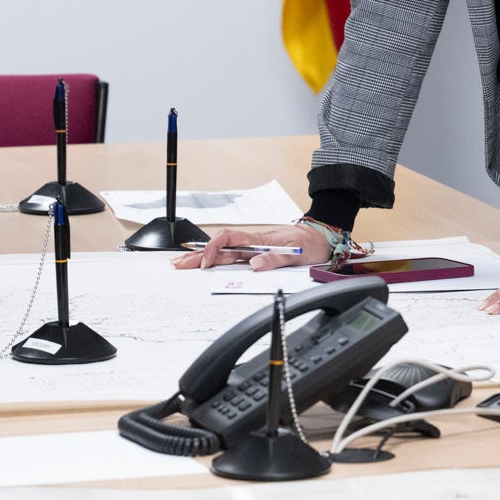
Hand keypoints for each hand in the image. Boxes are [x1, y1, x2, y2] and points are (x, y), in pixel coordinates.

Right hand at [170, 224, 328, 271]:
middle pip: (219, 247)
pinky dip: (215, 259)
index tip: (205, 264)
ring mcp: (252, 247)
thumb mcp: (297, 253)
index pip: (229, 240)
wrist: (320, 236)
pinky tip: (205, 262)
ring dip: (202, 257)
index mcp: (259, 240)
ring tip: (183, 263)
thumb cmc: (309, 243)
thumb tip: (255, 264)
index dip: (214, 250)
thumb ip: (276, 258)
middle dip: (197, 255)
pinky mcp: (255, 252)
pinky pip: (231, 255)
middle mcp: (252, 242)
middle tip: (178, 264)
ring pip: (222, 251)